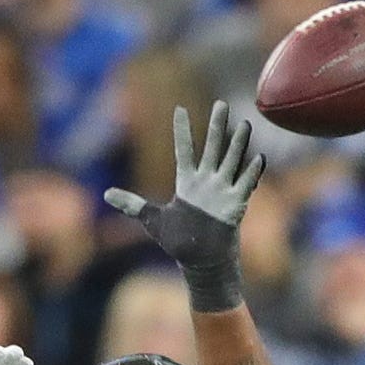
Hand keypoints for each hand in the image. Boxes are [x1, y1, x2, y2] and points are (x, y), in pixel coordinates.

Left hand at [105, 102, 263, 312]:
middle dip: (217, 126)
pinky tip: (259, 158)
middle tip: (222, 104)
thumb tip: (106, 195)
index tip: (179, 109)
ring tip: (245, 124)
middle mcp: (207, 181)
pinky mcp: (235, 204)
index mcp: (187, 182)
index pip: (184, 150)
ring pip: (232, 161)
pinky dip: (252, 172)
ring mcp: (223, 191)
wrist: (200, 260)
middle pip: (213, 148)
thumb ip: (132, 204)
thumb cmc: (178, 241)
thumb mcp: (152, 220)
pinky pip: (245, 184)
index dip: (181, 131)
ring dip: (238, 143)